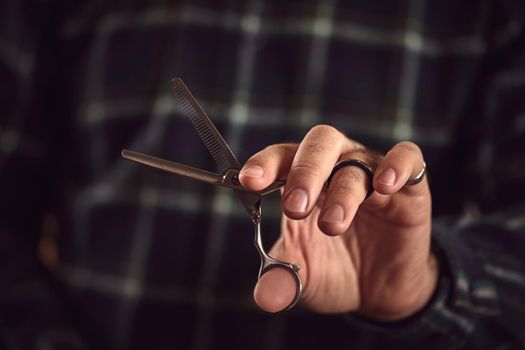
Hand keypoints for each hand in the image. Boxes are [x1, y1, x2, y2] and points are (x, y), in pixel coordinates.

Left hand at [239, 125, 437, 319]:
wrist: (381, 290)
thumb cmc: (335, 271)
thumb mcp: (304, 279)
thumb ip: (281, 281)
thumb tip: (265, 297)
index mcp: (304, 182)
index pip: (282, 157)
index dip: (265, 163)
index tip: (248, 181)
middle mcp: (337, 168)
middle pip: (320, 144)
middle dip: (304, 173)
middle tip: (294, 208)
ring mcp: (373, 174)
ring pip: (357, 162)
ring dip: (342, 191)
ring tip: (332, 225)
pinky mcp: (410, 188)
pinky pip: (408, 159)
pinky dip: (397, 166)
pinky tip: (384, 185)